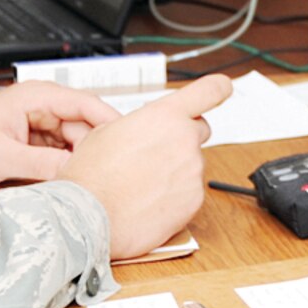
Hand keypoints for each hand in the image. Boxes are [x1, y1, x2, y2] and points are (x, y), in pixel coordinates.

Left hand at [0, 81, 120, 184]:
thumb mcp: (0, 156)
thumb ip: (39, 163)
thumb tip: (73, 171)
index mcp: (38, 98)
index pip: (87, 104)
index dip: (110, 120)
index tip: (127, 139)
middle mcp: (45, 105)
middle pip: (85, 125)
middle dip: (92, 148)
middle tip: (100, 173)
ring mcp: (43, 120)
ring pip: (75, 139)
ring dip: (78, 157)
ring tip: (81, 178)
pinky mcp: (39, 136)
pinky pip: (63, 147)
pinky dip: (66, 161)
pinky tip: (67, 177)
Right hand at [60, 76, 230, 260]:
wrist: (85, 219)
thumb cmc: (89, 177)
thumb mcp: (104, 133)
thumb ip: (138, 124)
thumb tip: (144, 129)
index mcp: (164, 116)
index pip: (210, 90)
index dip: (218, 88)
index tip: (222, 88)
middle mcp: (185, 139)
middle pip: (200, 130)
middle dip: (182, 139)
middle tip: (154, 155)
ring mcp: (193, 171)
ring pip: (192, 165)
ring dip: (174, 171)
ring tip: (140, 186)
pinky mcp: (195, 200)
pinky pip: (190, 193)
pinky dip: (175, 197)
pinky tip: (147, 203)